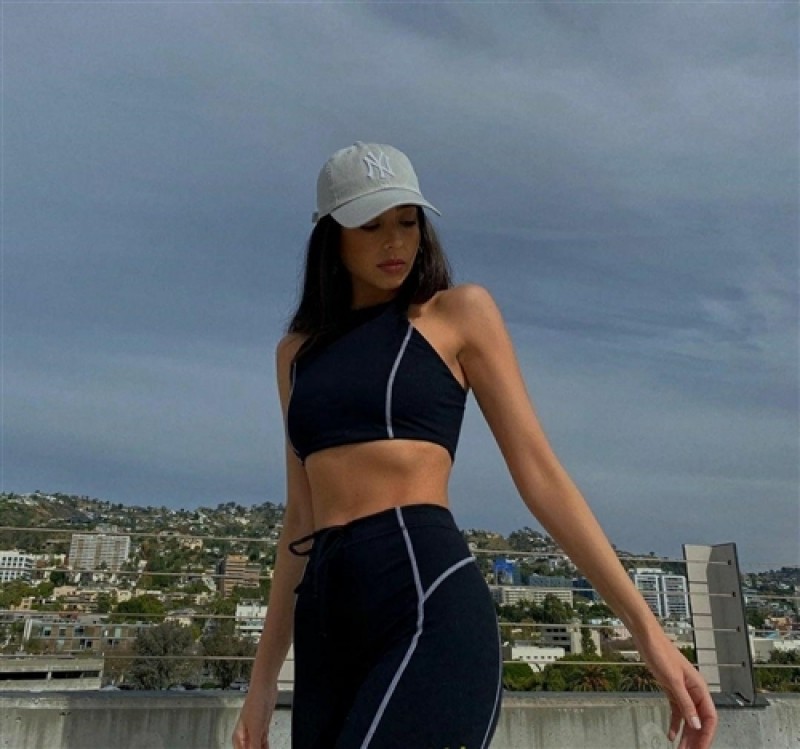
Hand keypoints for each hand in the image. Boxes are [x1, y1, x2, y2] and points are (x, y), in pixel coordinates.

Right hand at [231, 685, 276, 748]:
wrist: (265, 688)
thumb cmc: (256, 703)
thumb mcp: (255, 729)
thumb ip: (254, 746)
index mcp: (238, 737)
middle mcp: (245, 735)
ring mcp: (255, 731)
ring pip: (257, 747)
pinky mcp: (262, 727)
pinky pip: (263, 742)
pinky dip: (265, 747)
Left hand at [637, 633, 717, 748]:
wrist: (646, 639)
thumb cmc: (661, 652)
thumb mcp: (673, 680)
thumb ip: (685, 703)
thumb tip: (696, 724)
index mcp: (699, 687)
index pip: (709, 717)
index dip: (707, 735)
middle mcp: (693, 690)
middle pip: (699, 720)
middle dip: (696, 739)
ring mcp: (682, 691)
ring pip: (688, 718)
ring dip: (686, 734)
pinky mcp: (672, 690)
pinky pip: (677, 711)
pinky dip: (675, 724)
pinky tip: (671, 734)